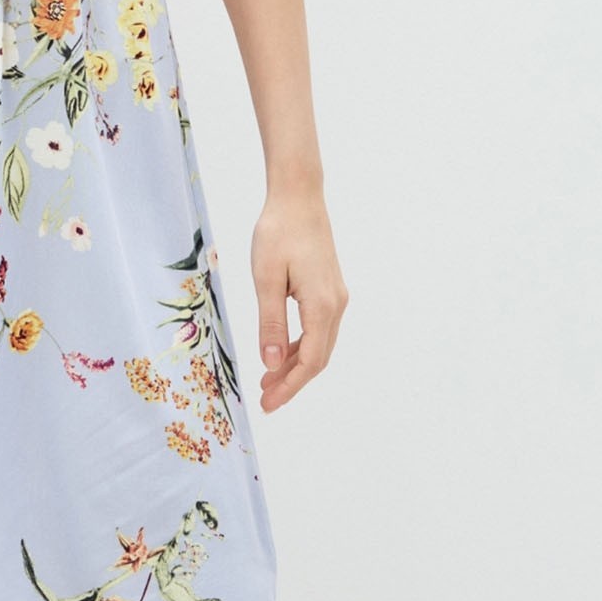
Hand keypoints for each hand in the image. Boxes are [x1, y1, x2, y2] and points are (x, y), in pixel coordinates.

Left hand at [251, 183, 347, 411]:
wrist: (298, 197)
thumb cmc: (278, 232)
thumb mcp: (266, 278)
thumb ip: (270, 323)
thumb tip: (272, 364)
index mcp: (322, 306)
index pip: (310, 361)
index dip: (290, 387)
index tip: (268, 404)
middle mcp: (336, 305)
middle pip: (318, 357)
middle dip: (292, 381)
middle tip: (265, 399)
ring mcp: (336, 296)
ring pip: (320, 344)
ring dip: (296, 364)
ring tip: (269, 380)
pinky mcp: (329, 288)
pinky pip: (319, 328)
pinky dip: (301, 344)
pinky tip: (281, 350)